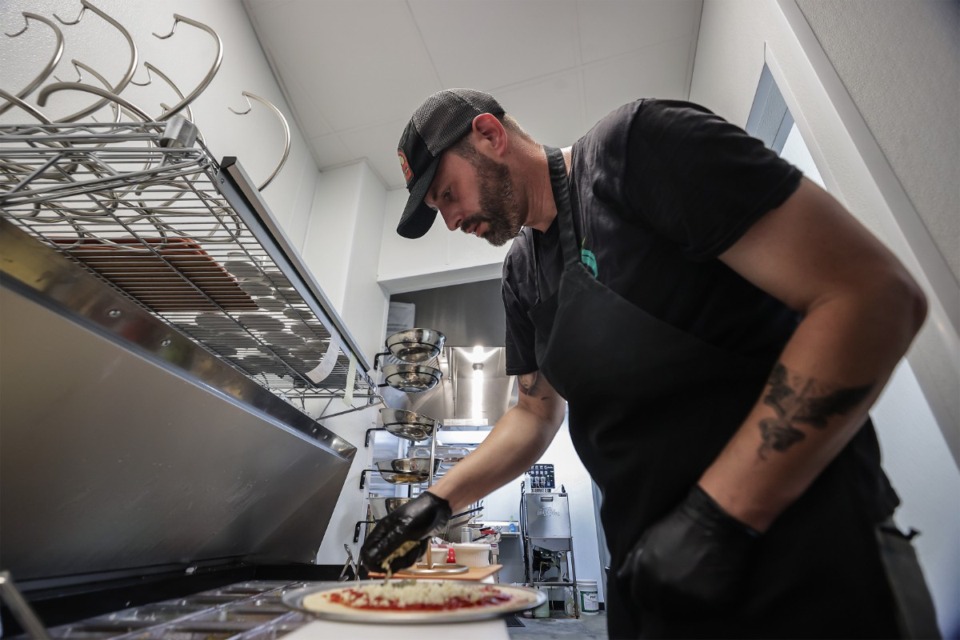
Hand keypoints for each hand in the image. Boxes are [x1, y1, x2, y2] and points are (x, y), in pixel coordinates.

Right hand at [359, 491, 451, 573]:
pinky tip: (423, 542)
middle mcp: (388, 538)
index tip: (384, 569)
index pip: (366, 551)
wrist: (438, 506)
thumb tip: (369, 558)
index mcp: (381, 531)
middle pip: (384, 560)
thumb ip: (387, 545)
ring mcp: (400, 542)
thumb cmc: (420, 513)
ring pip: (399, 561)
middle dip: (398, 561)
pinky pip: (410, 557)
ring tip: (419, 544)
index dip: (372, 563)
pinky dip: (418, 552)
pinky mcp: (411, 545)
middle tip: (409, 552)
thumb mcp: (404, 529)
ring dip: (410, 556)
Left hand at [617, 485, 759, 614]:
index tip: (656, 588)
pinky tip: (706, 586)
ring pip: (680, 612)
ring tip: (692, 584)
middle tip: (677, 586)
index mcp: (646, 574)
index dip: (647, 592)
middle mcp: (663, 589)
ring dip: (683, 602)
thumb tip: (622, 577)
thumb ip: (634, 560)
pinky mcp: (711, 602)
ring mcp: (687, 597)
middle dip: (664, 599)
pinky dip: (703, 602)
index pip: (640, 597)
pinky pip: (703, 611)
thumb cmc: (682, 524)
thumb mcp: (649, 537)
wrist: (716, 519)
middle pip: (659, 607)